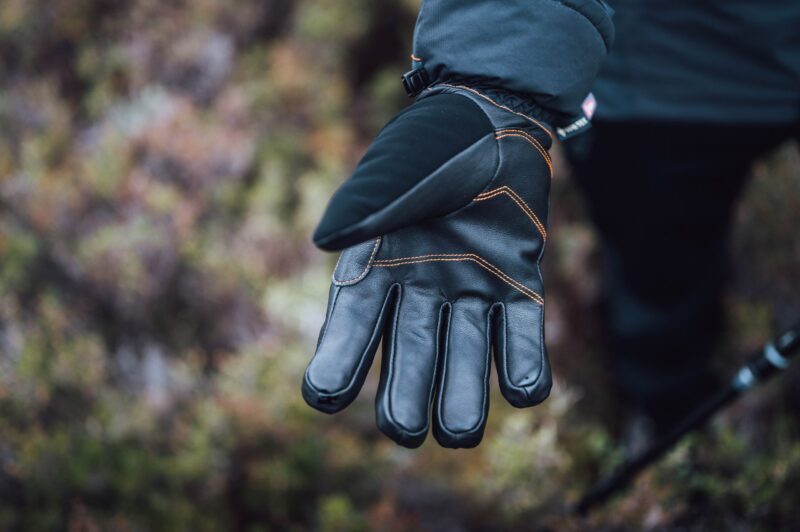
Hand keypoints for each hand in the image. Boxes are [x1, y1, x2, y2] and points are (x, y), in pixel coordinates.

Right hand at [302, 84, 554, 447]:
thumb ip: (361, 205)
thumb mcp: (390, 172)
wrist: (489, 121)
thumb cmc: (428, 146)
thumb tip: (329, 242)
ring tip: (459, 432)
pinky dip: (524, 366)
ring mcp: (469, 293)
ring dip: (463, 399)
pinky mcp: (517, 287)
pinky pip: (521, 336)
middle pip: (408, 360)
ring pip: (465, 360)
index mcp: (375, 270)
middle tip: (405, 430)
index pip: (349, 330)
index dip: (336, 366)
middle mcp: (419, 294)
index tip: (326, 394)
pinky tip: (523, 390)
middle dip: (404, 400)